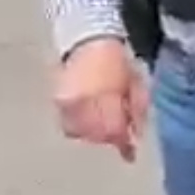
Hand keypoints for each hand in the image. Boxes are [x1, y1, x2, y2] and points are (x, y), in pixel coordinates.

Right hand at [53, 37, 147, 162]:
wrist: (89, 41)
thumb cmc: (118, 62)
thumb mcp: (136, 84)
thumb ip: (137, 110)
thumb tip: (134, 138)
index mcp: (106, 92)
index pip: (113, 128)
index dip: (122, 143)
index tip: (130, 152)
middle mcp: (83, 99)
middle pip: (96, 134)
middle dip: (109, 137)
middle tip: (119, 135)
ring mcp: (67, 102)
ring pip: (80, 133)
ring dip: (94, 134)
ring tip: (104, 125)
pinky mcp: (57, 102)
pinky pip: (68, 125)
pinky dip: (79, 128)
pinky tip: (88, 121)